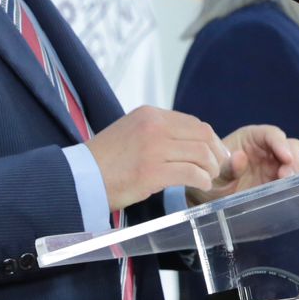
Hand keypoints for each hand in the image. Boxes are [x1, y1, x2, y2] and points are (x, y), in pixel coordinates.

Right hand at [88, 106, 229, 210]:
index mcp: (149, 114)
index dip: (210, 140)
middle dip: (215, 154)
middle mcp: (153, 126)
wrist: (81, 177)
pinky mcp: (152, 172)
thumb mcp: (132, 131)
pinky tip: (201, 185)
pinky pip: (191, 173)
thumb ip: (158, 131)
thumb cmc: (106, 160)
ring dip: (210, 168)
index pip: (193, 123)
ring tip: (208, 178)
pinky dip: (202, 180)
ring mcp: (154, 148)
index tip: (214, 154)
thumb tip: (189, 141)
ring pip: (200, 154)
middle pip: (202, 135)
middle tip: (217, 168)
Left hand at [186, 124, 298, 205]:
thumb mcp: (216, 175)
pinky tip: (295, 191)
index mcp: (252, 138)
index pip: (272, 134)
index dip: (281, 143)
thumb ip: (227, 168)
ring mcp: (277, 166)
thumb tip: (240, 157)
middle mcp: (269, 150)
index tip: (285, 157)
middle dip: (294, 159)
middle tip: (287, 175)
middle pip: (292, 146)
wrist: (212, 200)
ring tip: (291, 184)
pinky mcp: (282, 182)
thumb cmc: (213, 180)